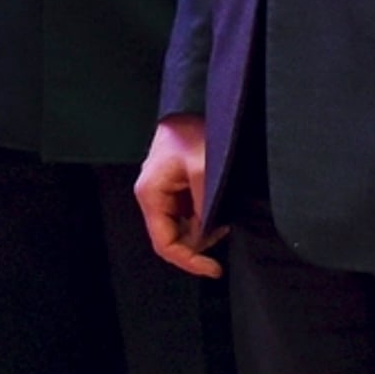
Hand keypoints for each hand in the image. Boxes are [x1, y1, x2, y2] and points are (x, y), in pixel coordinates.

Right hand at [135, 116, 223, 277]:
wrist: (195, 105)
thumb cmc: (195, 134)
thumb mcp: (203, 171)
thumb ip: (203, 209)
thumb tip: (205, 237)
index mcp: (150, 194)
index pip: (165, 244)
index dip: (189, 261)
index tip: (216, 268)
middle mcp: (151, 196)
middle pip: (172, 238)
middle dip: (199, 243)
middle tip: (224, 228)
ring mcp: (162, 192)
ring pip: (181, 227)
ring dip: (203, 229)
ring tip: (223, 212)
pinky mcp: (174, 187)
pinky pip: (186, 214)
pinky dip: (203, 217)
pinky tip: (217, 203)